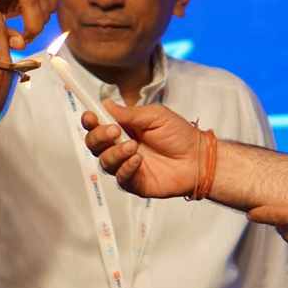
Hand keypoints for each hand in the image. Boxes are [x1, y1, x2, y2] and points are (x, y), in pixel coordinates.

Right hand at [84, 101, 201, 197]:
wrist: (197, 158)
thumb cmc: (179, 135)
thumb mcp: (155, 115)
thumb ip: (129, 113)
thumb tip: (105, 104)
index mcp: (123, 128)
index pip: (97, 125)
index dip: (90, 121)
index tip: (90, 116)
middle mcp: (120, 147)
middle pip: (94, 144)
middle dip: (99, 136)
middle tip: (114, 130)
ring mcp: (125, 166)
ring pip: (105, 161)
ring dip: (115, 152)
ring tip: (133, 146)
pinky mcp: (134, 183)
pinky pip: (120, 177)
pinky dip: (126, 167)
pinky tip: (137, 160)